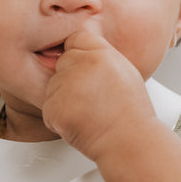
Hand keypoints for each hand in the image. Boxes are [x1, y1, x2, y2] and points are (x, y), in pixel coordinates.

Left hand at [41, 31, 153, 161]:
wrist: (128, 142)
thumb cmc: (131, 113)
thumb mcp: (125, 72)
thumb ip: (103, 56)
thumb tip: (86, 49)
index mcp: (101, 53)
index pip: (76, 39)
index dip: (79, 55)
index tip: (86, 70)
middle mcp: (82, 65)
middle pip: (63, 62)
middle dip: (70, 78)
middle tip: (90, 97)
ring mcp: (66, 86)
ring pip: (54, 86)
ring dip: (64, 99)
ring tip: (88, 112)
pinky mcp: (54, 107)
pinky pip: (49, 109)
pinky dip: (59, 119)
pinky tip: (80, 123)